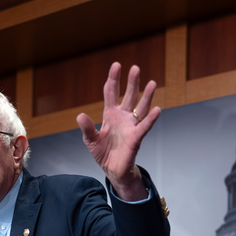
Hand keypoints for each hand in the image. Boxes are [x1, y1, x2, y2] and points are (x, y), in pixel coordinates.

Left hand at [76, 62, 160, 200]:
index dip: (113, 79)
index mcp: (110, 114)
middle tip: (135, 68)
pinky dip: (150, 119)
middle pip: (129, 96)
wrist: (112, 170)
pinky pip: (144, 127)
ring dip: (146, 96)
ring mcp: (130, 126)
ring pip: (140, 108)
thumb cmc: (103, 153)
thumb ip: (87, 128)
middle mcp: (123, 117)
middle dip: (132, 82)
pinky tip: (156, 109)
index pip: (111, 93)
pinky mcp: (136, 138)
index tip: (117, 65)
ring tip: (152, 83)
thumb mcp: (90, 140)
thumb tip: (80, 116)